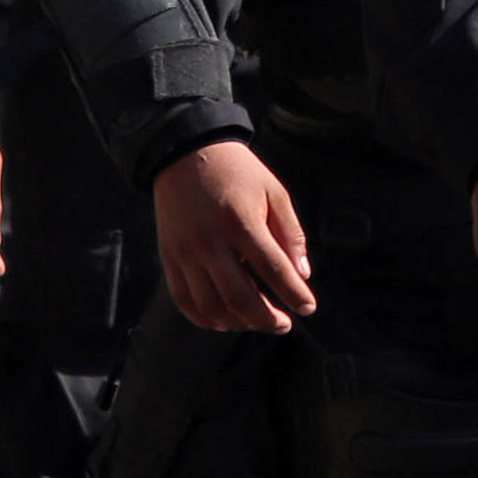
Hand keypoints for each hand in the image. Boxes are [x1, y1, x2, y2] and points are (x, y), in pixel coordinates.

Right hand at [152, 139, 313, 333]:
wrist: (184, 152)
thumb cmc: (236, 172)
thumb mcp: (273, 191)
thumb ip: (290, 233)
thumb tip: (303, 274)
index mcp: (240, 221)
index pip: (273, 269)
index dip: (294, 294)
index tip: (308, 307)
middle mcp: (209, 241)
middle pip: (240, 298)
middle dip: (267, 319)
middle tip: (284, 324)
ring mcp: (185, 253)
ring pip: (211, 307)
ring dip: (239, 323)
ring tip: (257, 320)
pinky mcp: (169, 258)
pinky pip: (184, 301)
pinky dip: (206, 319)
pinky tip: (226, 319)